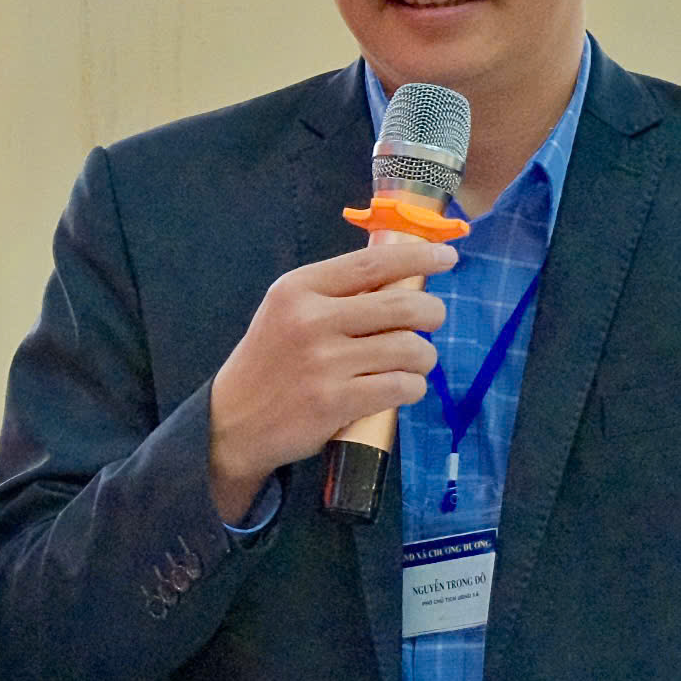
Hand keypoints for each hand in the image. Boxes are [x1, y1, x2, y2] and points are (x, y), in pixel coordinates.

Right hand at [206, 239, 454, 520]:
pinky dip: (413, 387)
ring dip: (425, 357)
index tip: (447, 257)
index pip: (373, 263)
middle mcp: (311, 319)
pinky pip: (402, 387)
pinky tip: (403, 388)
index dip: (419, 257)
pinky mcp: (336, 401)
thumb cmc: (270, 363)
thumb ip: (334, 294)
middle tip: (433, 321)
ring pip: (410, 349)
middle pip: (402, 306)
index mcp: (299, 289)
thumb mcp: (287, 312)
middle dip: (433, 314)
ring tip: (414, 362)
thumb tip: (401, 276)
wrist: (233, 422)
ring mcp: (324, 362)